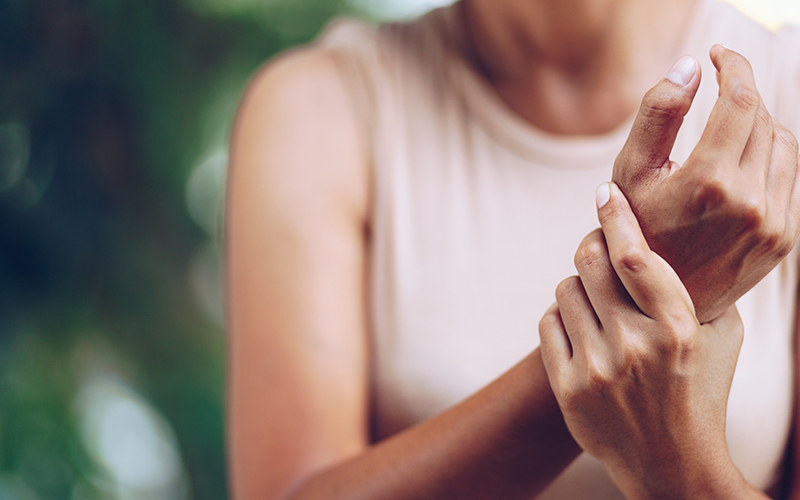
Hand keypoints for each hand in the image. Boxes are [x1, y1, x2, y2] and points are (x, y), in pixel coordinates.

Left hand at [539, 183, 750, 499]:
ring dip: (578, 288)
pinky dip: (561, 319)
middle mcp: (637, 346)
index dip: (616, 216)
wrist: (672, 464)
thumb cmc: (698, 389)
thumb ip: (698, 287)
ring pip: (564, 289)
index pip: (636, 256)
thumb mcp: (718, 337)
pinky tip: (582, 332)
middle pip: (588, 262)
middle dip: (590, 247)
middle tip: (598, 250)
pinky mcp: (568, 389)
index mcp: (679, 328)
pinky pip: (547, 323)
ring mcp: (598, 369)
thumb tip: (667, 229)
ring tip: (599, 307)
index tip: (605, 193)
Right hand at [612, 46, 799, 322]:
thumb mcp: (630, 172)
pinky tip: (740, 162)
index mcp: (709, 181)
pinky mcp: (785, 239)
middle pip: (763, 117)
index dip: (733, 66)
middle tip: (717, 88)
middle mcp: (750, 202)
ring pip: (784, 144)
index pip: (740, 99)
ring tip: (728, 126)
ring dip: (759, 123)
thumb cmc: (636, 231)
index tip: (718, 55)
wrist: (657, 302)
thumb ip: (657, 113)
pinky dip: (768, 157)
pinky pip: (789, 177)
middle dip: (741, 92)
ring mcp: (773, 223)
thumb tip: (690, 66)